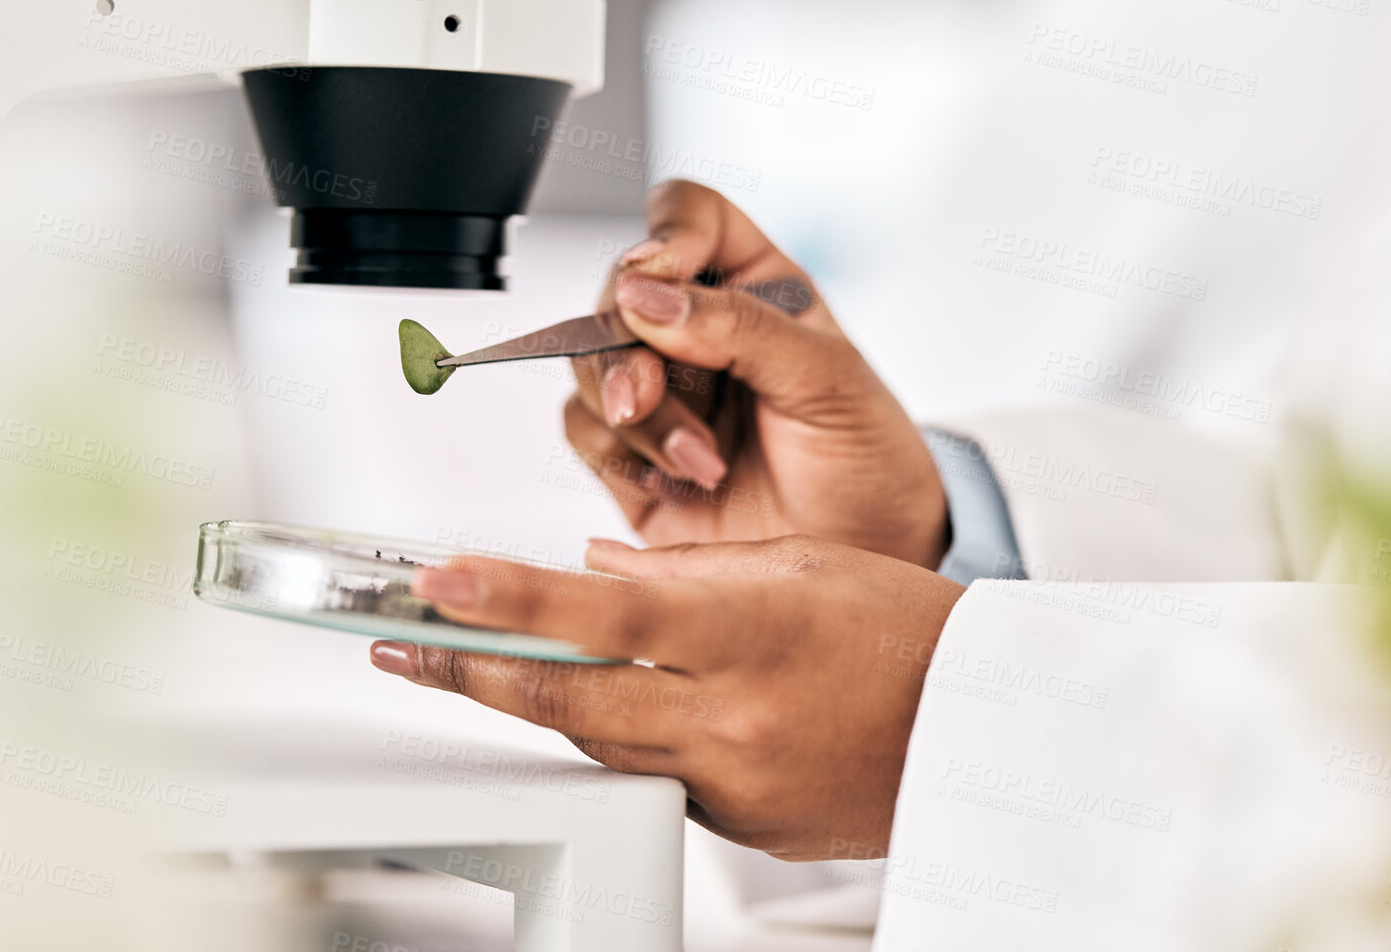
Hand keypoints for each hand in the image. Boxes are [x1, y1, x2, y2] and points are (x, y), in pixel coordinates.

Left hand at [369, 536, 964, 859]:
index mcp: (753, 633)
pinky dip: (620, 740)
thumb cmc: (906, 632)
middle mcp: (737, 717)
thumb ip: (683, 567)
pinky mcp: (739, 825)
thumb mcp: (798, 565)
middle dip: (474, 671)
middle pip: (573, 701)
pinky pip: (654, 780)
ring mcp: (736, 783)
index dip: (512, 602)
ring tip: (474, 666)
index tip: (440, 584)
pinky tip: (604, 707)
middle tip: (406, 647)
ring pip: (600, 746)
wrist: (985, 727)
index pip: (606, 617)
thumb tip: (594, 568)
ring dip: (533, 705)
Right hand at [569, 180, 948, 568]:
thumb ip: (739, 327)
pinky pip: (583, 428)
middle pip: (617, 294)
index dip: (666, 236)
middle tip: (651, 394)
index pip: (688, 218)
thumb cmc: (868, 462)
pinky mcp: (631, 454)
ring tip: (700, 460)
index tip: (658, 278)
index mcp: (755, 286)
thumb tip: (645, 293)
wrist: (867, 557)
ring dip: (635, 414)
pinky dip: (620, 454)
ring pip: (590, 363)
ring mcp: (662, 392)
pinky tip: (678, 479)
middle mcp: (698, 330)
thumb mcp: (828, 381)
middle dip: (627, 347)